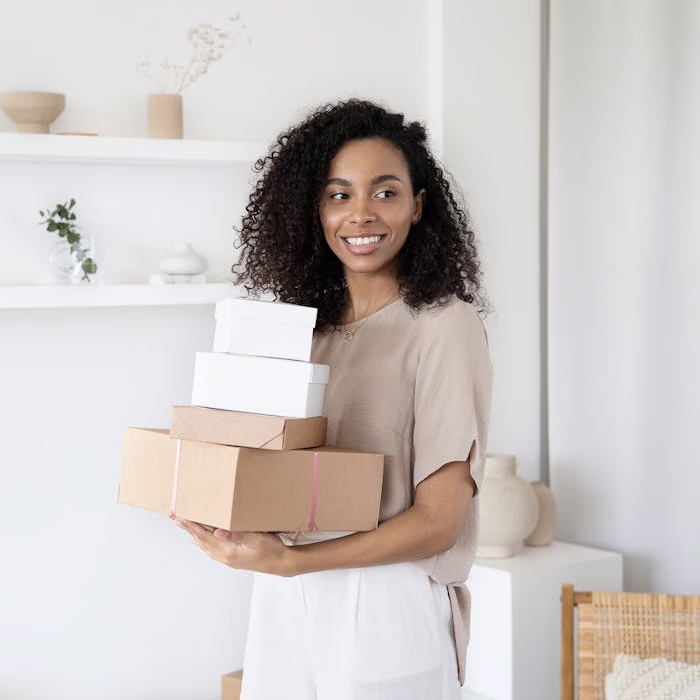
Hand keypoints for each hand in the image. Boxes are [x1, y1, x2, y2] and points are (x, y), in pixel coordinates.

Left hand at [172, 517, 294, 576]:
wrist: (282, 563)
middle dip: (188, 529)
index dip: (191, 526)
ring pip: (205, 546)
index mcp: (228, 551)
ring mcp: (228, 559)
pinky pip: (212, 550)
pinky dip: (203, 543)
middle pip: (201, 541)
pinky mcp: (233, 559)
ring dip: (194, 535)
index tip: (179, 518)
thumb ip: (237, 535)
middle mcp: (225, 557)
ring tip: (186, 526)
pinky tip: (202, 540)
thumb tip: (218, 532)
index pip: (204, 536)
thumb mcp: (257, 538)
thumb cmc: (272, 550)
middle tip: (176, 518)